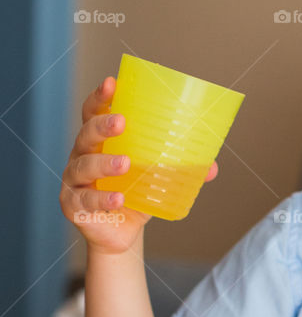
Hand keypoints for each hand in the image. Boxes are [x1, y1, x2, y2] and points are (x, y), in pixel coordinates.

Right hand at [59, 76, 219, 253]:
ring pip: (84, 166)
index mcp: (99, 142)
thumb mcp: (156, 179)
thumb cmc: (135, 196)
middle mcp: (82, 156)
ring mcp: (75, 181)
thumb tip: (212, 167)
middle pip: (86, 134)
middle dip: (102, 126)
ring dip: (104, 163)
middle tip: (121, 122)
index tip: (112, 83)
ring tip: (125, 164)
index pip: (93, 113)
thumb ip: (180, 170)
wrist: (120, 234)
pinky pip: (85, 200)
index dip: (100, 97)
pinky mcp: (73, 205)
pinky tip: (118, 199)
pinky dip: (102, 199)